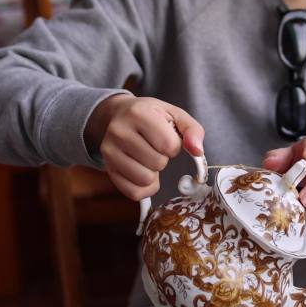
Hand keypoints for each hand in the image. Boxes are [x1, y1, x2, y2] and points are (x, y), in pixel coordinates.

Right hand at [85, 94, 204, 200]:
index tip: (167, 137)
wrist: (118, 115)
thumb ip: (192, 131)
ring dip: (154, 172)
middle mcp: (120, 131)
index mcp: (139, 114)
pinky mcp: (108, 169)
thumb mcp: (175, 115)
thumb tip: (197, 151)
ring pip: (145, 179)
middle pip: (158, 163)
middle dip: (164, 158)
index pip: (169, 145)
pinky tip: (143, 171)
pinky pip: (133, 192)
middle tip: (155, 147)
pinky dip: (145, 188)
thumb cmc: (151, 116)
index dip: (175, 145)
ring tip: (148, 157)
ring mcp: (109, 151)